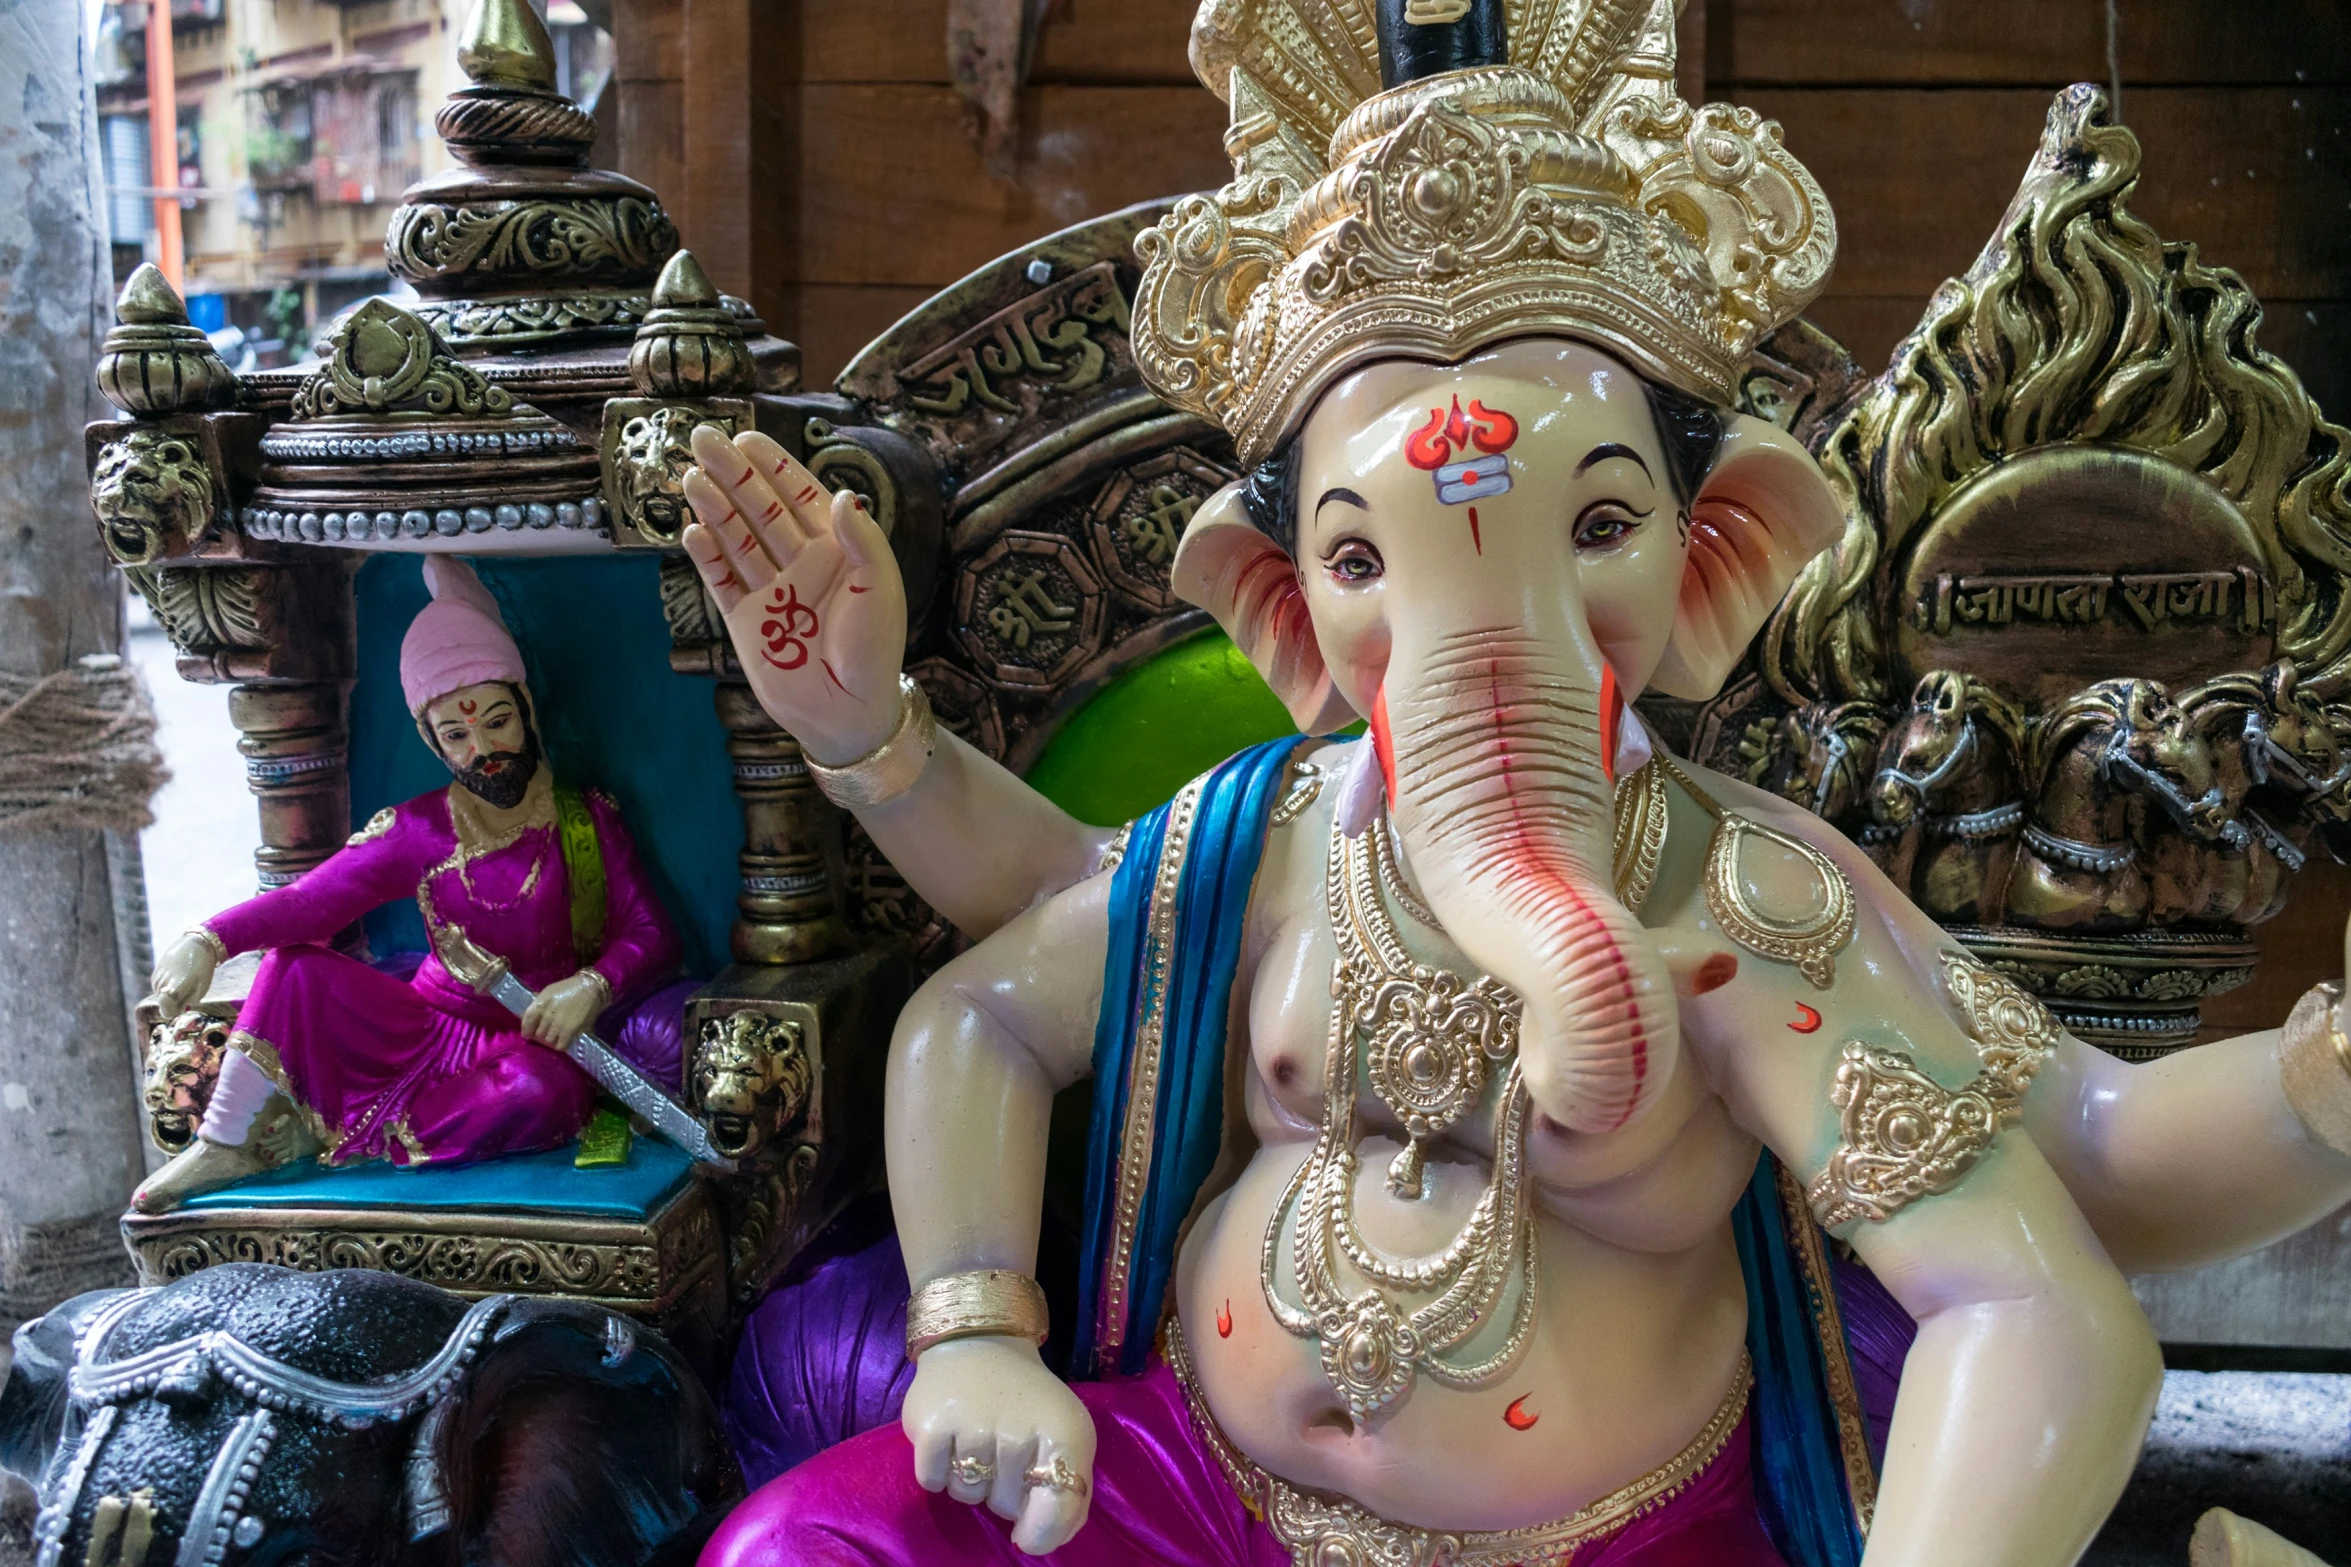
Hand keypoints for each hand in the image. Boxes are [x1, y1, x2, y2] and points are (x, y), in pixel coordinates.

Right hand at [145, 932, 217, 1019]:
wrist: (196, 944)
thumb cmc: (203, 968)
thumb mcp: (202, 988)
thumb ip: (188, 1002)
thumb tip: (176, 1011)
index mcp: (177, 984)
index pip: (164, 1005)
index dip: (170, 1011)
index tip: (179, 1008)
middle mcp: (163, 981)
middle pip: (164, 1003)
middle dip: (175, 1003)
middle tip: (189, 991)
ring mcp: (157, 976)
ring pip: (160, 995)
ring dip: (171, 994)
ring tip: (184, 981)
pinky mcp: (155, 972)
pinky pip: (159, 987)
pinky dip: (167, 986)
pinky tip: (177, 977)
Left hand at [521, 971, 606, 1048]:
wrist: (590, 987)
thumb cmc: (569, 988)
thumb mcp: (549, 991)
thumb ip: (539, 1004)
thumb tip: (532, 1019)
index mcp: (540, 1003)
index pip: (527, 1022)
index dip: (526, 1031)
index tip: (529, 1034)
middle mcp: (548, 1014)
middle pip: (538, 1034)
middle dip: (541, 1036)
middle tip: (546, 1034)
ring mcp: (559, 1023)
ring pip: (548, 1041)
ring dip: (551, 1041)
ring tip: (556, 1038)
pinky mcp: (571, 1030)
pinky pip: (560, 1045)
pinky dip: (561, 1045)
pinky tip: (564, 1041)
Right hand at [682, 427, 908, 765]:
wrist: (847, 711)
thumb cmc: (873, 649)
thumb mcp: (879, 588)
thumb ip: (863, 540)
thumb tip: (843, 494)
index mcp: (836, 550)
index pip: (800, 496)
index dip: (774, 467)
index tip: (746, 439)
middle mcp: (800, 564)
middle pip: (761, 509)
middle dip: (733, 474)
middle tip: (702, 439)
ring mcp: (770, 591)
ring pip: (737, 538)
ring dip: (716, 507)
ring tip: (692, 477)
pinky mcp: (745, 621)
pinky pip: (722, 581)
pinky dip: (708, 556)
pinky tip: (693, 530)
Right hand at [902, 1335, 1095, 1554]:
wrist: (980, 1341)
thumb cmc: (1026, 1399)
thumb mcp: (1066, 1434)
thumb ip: (1071, 1492)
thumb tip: (1051, 1541)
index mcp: (1064, 1430)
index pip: (1059, 1505)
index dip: (1043, 1532)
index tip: (1028, 1538)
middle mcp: (1020, 1428)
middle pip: (1008, 1506)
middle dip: (1004, 1493)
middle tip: (1002, 1453)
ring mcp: (973, 1425)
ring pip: (969, 1496)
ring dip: (971, 1482)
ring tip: (977, 1440)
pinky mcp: (932, 1424)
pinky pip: (933, 1482)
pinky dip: (938, 1472)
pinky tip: (949, 1440)